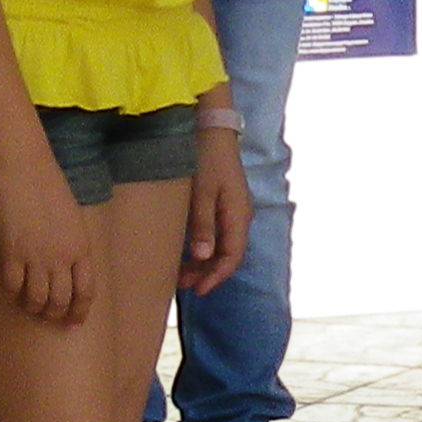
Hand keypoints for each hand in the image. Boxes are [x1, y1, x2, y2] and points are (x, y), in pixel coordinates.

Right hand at [0, 162, 94, 326]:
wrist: (25, 171)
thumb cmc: (51, 188)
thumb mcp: (74, 218)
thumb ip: (74, 245)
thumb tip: (69, 266)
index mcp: (82, 248)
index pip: (86, 291)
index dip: (80, 310)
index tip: (74, 321)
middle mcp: (62, 258)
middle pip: (61, 300)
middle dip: (56, 314)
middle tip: (50, 317)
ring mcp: (36, 257)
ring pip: (37, 299)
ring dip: (34, 309)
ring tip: (31, 308)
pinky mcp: (11, 253)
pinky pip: (13, 286)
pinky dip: (13, 295)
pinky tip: (13, 293)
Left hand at [182, 123, 251, 293]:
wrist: (212, 129)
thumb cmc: (206, 159)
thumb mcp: (201, 192)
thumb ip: (203, 224)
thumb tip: (204, 256)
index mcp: (238, 216)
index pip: (232, 257)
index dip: (216, 277)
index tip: (197, 291)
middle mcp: (240, 217)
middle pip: (228, 255)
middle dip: (207, 273)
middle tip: (182, 285)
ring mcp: (233, 211)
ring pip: (222, 246)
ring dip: (204, 262)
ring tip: (181, 272)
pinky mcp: (223, 204)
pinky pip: (217, 235)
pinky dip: (203, 248)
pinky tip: (186, 251)